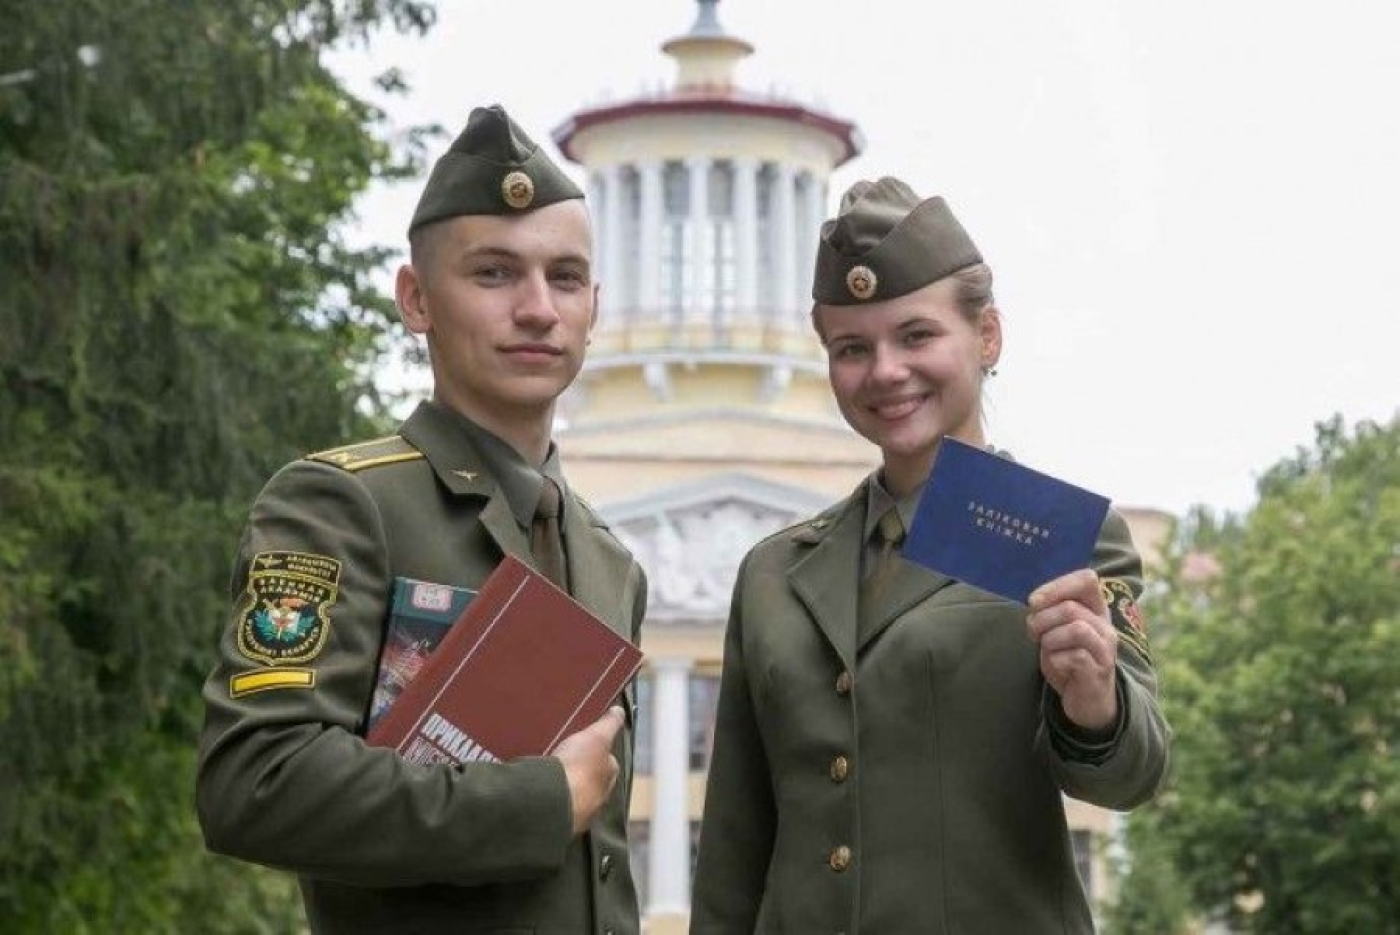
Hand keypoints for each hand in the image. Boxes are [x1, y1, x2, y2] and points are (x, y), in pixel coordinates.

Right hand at [553, 706, 623, 834]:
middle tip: (565, 760)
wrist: (553, 802)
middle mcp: (600, 795)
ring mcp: (582, 811)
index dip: (597, 751)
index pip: (607, 760)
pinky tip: (543, 794)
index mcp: (609, 774)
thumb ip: (609, 724)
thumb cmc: (579, 767)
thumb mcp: (596, 736)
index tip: (584, 745)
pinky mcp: (563, 822)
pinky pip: (560, 807)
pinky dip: (554, 800)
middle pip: (592, 780)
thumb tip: (620, 711)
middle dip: (582, 773)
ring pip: (576, 795)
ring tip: (551, 777)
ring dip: (567, 788)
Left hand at [1026, 569, 1118, 731]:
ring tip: (1046, 649)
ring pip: (1076, 629)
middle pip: (1071, 608)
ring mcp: (1105, 650)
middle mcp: (1105, 626)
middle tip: (1033, 633)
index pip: (1087, 580)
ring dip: (1049, 639)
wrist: (1088, 701)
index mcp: (1096, 610)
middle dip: (1042, 619)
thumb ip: (1050, 611)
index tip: (1034, 602)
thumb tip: (1034, 600)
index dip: (1057, 586)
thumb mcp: (1057, 630)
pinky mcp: (1098, 672)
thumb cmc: (1069, 659)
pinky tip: (1057, 665)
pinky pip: (1073, 657)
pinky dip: (1055, 660)